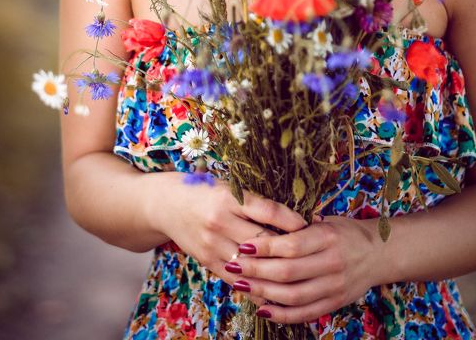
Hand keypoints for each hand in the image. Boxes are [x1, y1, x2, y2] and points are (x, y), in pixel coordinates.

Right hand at [143, 172, 306, 288]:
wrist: (165, 204)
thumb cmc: (202, 189)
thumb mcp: (227, 185)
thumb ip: (253, 198)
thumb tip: (289, 209)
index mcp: (227, 197)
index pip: (267, 210)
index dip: (292, 219)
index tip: (311, 223)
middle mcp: (219, 222)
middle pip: (262, 240)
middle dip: (288, 247)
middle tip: (311, 251)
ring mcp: (211, 244)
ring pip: (251, 264)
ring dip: (275, 270)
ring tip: (299, 273)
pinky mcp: (206, 261)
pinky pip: (236, 279)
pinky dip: (256, 285)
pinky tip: (274, 289)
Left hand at [225, 216, 381, 323]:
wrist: (379, 253)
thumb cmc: (346, 232)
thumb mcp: (327, 220)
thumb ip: (299, 227)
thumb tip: (263, 227)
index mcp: (328, 237)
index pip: (292, 245)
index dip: (265, 247)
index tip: (243, 246)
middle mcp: (333, 262)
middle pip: (288, 272)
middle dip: (256, 271)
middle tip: (233, 266)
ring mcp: (335, 286)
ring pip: (293, 295)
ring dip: (263, 293)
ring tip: (241, 286)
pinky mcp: (335, 303)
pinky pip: (304, 313)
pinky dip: (282, 314)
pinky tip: (262, 308)